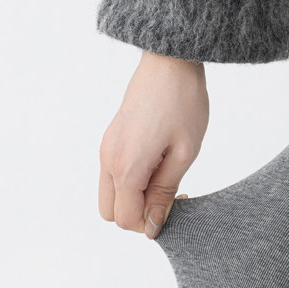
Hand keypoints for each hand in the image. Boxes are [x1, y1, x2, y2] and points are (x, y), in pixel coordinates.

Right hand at [99, 51, 208, 238]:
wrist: (169, 62)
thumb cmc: (183, 103)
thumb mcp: (183, 154)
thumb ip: (164, 193)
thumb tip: (152, 225)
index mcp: (126, 167)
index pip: (127, 219)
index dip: (150, 224)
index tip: (175, 205)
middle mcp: (108, 160)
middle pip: (111, 214)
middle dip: (137, 216)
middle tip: (167, 198)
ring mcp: (106, 149)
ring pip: (109, 196)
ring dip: (132, 200)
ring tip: (163, 180)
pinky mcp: (110, 140)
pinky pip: (112, 177)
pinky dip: (129, 184)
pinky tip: (155, 166)